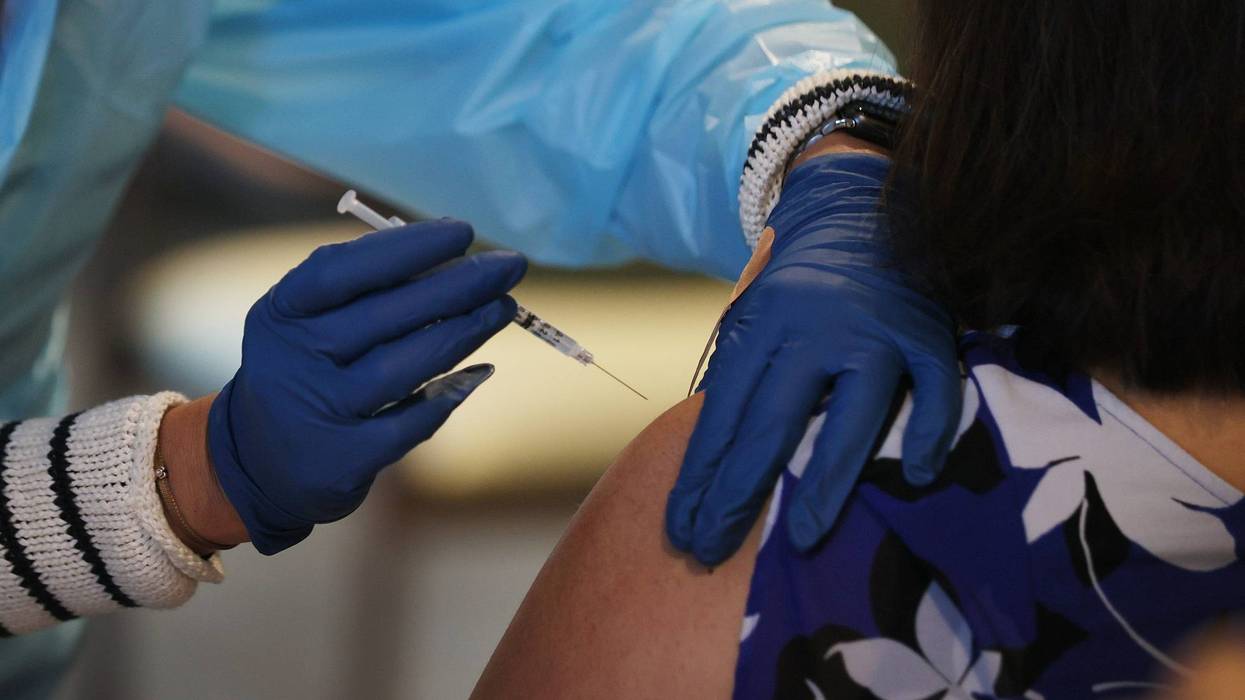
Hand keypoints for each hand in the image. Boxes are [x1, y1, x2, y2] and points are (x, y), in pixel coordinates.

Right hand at [208, 220, 526, 553]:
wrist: (263, 461)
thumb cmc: (309, 367)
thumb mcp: (311, 321)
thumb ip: (366, 289)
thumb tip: (455, 258)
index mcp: (283, 312)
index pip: (343, 270)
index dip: (405, 248)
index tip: (461, 231)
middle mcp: (294, 360)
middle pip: (386, 316)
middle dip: (458, 284)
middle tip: (508, 266)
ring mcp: (319, 412)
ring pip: (406, 367)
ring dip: (465, 332)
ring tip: (504, 307)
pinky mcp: (345, 459)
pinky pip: (413, 421)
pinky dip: (450, 394)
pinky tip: (481, 369)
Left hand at [666, 152, 960, 565]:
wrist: (861, 202)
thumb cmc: (799, 284)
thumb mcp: (757, 318)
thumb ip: (743, 378)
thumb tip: (712, 461)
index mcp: (760, 325)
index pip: (723, 412)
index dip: (701, 474)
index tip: (681, 526)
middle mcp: (812, 328)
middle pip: (770, 422)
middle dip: (737, 493)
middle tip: (710, 549)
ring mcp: (874, 331)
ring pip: (851, 414)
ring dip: (825, 481)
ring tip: (804, 538)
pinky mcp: (927, 333)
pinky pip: (935, 389)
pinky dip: (928, 431)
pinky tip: (914, 476)